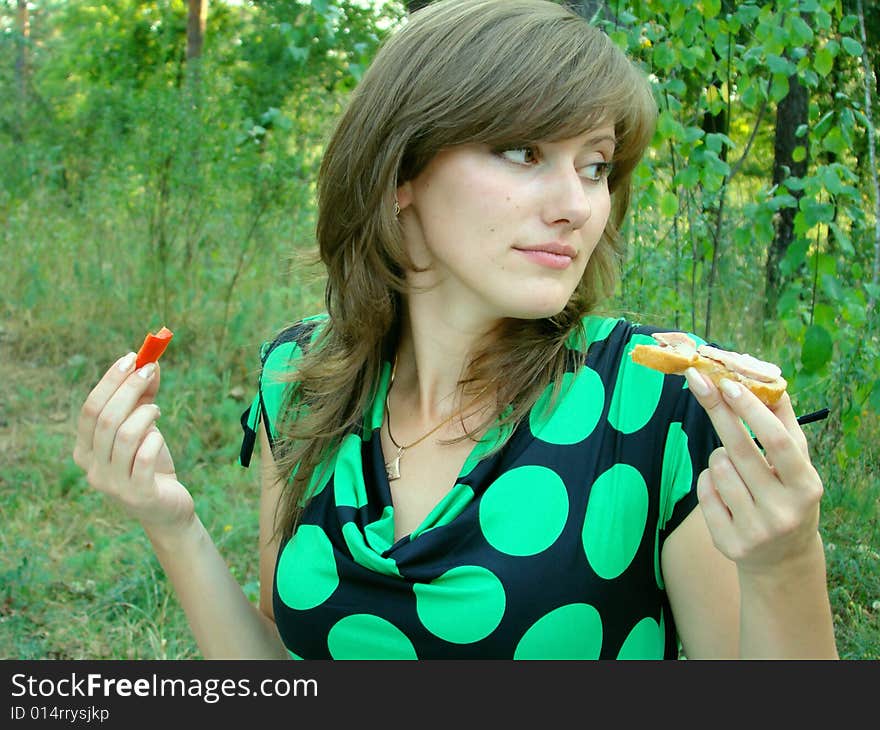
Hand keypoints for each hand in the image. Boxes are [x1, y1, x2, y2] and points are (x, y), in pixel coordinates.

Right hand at [73, 352, 193, 532]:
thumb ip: (144, 396)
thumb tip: (151, 362)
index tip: (131, 359)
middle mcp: (92, 469)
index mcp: (85, 451)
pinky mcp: (138, 495)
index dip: (109, 382)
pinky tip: (160, 437)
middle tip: (149, 369)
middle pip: (105, 419)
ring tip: (157, 409)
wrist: (168, 508)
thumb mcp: (145, 428)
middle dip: (129, 388)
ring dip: (145, 413)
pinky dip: (154, 439)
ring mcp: (113, 485)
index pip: (89, 410)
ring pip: (124, 436)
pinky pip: (144, 456)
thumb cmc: (152, 463)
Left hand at [683, 368, 824, 574]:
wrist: (782, 558)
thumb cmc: (787, 494)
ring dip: (718, 455)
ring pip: (718, 467)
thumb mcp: (796, 463)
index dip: (750, 410)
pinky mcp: (728, 543)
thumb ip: (783, 422)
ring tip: (736, 468)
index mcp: (806, 486)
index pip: (776, 441)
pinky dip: (709, 479)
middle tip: (698, 380)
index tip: (728, 382)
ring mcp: (754, 530)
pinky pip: (704, 490)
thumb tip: (766, 378)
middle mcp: (783, 511)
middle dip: (717, 410)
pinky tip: (725, 490)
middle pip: (740, 450)